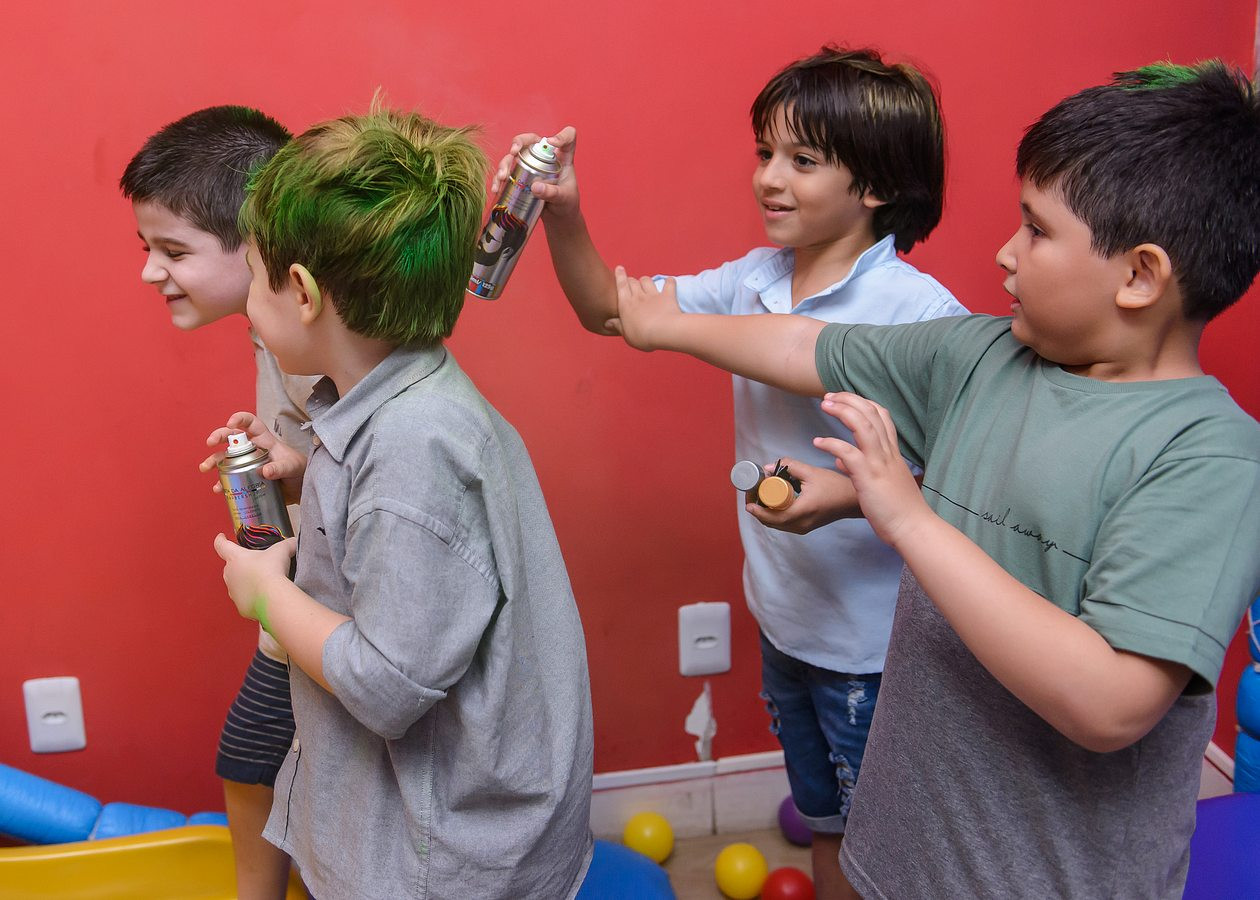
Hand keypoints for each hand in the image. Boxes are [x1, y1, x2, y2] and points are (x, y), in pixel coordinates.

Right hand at [199, 411, 305, 503]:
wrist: (300, 487)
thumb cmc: (298, 469)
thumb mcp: (292, 467)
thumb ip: (280, 468)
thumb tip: (265, 471)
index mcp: (264, 440)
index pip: (250, 423)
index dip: (239, 419)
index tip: (230, 423)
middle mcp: (252, 450)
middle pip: (231, 438)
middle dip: (218, 437)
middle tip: (210, 443)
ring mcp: (247, 464)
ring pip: (226, 459)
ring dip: (213, 461)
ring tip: (204, 467)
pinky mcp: (245, 479)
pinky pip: (230, 479)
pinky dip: (222, 484)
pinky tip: (218, 489)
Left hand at [213, 533, 295, 623]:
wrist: (272, 597)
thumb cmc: (271, 571)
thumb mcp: (282, 550)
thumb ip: (288, 544)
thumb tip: (293, 542)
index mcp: (235, 557)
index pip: (221, 545)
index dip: (221, 539)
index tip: (221, 537)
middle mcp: (229, 574)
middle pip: (230, 566)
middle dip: (241, 565)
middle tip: (257, 564)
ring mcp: (233, 591)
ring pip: (236, 584)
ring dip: (246, 582)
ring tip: (263, 582)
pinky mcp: (240, 605)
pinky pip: (244, 599)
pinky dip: (252, 597)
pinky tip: (264, 595)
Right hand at [490, 126, 579, 218]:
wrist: (558, 217)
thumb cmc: (566, 203)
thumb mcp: (564, 198)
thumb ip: (553, 193)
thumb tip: (535, 187)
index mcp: (562, 158)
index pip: (567, 138)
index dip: (562, 136)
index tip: (552, 143)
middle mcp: (544, 157)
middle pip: (531, 140)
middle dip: (519, 141)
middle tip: (513, 152)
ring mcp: (530, 166)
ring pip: (514, 156)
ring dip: (505, 163)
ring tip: (502, 177)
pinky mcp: (520, 177)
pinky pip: (507, 173)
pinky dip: (499, 180)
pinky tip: (496, 189)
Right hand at [607, 266, 680, 349]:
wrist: (663, 331)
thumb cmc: (642, 336)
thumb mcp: (626, 334)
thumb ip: (617, 326)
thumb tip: (607, 323)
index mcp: (626, 304)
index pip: (621, 286)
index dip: (620, 276)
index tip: (619, 268)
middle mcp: (638, 296)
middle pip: (633, 282)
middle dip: (631, 280)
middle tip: (631, 282)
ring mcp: (653, 295)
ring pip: (647, 281)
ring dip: (645, 280)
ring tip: (645, 283)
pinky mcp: (667, 296)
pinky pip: (669, 285)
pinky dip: (669, 282)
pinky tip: (670, 281)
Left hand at [746, 457, 858, 533]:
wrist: (853, 501)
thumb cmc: (836, 486)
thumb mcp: (811, 472)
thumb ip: (789, 467)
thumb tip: (767, 468)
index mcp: (802, 511)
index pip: (772, 516)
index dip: (757, 509)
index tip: (748, 499)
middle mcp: (801, 524)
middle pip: (770, 522)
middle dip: (758, 509)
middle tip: (752, 494)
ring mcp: (803, 528)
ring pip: (776, 524)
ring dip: (765, 513)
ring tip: (760, 496)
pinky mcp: (805, 527)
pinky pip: (783, 524)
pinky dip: (774, 515)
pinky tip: (772, 502)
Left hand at [815, 393, 932, 548]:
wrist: (914, 528)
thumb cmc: (899, 510)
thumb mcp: (882, 483)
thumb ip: (862, 468)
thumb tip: (842, 461)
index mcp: (892, 453)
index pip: (882, 416)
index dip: (863, 403)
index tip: (844, 399)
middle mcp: (888, 453)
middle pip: (871, 413)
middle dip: (850, 399)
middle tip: (829, 396)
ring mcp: (879, 463)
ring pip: (863, 426)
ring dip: (843, 411)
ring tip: (824, 405)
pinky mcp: (869, 477)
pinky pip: (849, 452)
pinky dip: (832, 443)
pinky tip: (818, 442)